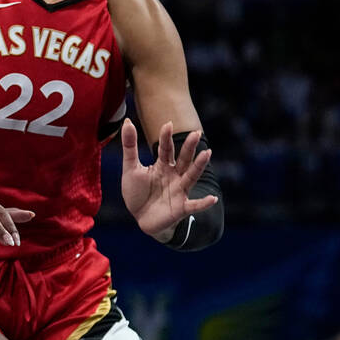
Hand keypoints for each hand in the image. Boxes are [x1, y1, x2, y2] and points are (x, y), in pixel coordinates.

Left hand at [120, 119, 216, 242]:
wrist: (140, 218)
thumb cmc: (137, 192)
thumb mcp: (130, 168)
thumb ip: (130, 146)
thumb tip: (127, 121)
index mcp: (162, 165)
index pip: (166, 149)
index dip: (166, 137)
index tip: (168, 124)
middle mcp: (174, 176)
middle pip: (183, 159)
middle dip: (189, 146)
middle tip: (196, 133)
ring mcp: (179, 191)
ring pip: (191, 176)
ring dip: (199, 165)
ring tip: (207, 153)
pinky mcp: (181, 208)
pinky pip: (194, 206)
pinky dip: (203, 203)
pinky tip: (213, 198)